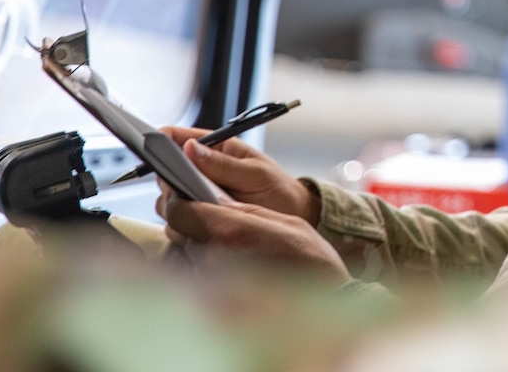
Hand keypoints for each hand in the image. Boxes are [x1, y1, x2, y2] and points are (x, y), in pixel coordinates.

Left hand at [158, 193, 351, 283]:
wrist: (328, 302)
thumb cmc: (312, 261)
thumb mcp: (285, 221)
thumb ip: (243, 211)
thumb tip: (212, 200)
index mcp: (231, 231)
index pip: (179, 211)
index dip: (181, 201)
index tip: (189, 199)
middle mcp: (215, 260)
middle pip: (179, 234)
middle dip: (192, 225)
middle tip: (217, 225)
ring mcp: (211, 288)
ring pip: (187, 257)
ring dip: (200, 249)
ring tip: (231, 250)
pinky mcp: (212, 308)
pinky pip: (197, 282)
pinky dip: (206, 273)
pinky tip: (231, 271)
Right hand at [161, 127, 319, 223]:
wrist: (294, 219)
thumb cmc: (279, 190)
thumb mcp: (256, 174)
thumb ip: (224, 164)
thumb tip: (191, 148)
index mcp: (216, 149)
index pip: (180, 137)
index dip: (161, 139)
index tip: (150, 143)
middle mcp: (202, 172)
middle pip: (166, 171)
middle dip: (167, 178)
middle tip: (177, 187)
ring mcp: (198, 195)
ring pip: (168, 197)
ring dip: (173, 203)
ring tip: (191, 208)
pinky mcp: (199, 218)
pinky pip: (178, 219)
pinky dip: (180, 222)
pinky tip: (192, 226)